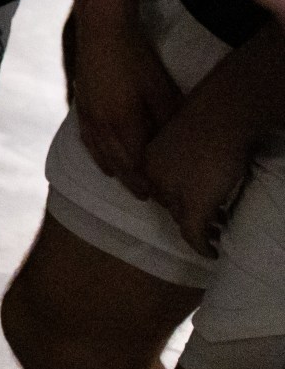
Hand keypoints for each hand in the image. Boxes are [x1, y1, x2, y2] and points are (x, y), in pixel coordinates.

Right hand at [65, 4, 182, 194]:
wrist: (100, 31)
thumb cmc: (135, 59)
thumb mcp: (162, 90)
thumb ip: (167, 121)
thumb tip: (175, 145)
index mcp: (122, 125)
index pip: (135, 165)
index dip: (146, 183)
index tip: (159, 197)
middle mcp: (101, 126)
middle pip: (115, 164)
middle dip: (130, 182)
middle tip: (144, 197)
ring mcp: (87, 115)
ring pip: (98, 153)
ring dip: (112, 170)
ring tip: (123, 181)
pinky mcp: (80, 104)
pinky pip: (87, 139)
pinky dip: (96, 153)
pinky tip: (101, 155)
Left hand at [143, 87, 257, 255]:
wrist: (221, 115)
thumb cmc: (207, 117)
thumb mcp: (184, 137)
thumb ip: (179, 156)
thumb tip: (194, 174)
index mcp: (147, 158)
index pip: (157, 187)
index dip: (176, 200)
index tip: (193, 206)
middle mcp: (153, 177)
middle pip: (169, 205)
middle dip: (188, 215)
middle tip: (210, 225)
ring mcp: (172, 193)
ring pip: (182, 220)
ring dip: (199, 231)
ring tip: (215, 236)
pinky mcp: (194, 206)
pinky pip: (194, 235)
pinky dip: (202, 246)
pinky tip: (212, 252)